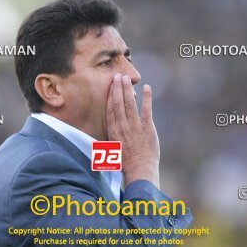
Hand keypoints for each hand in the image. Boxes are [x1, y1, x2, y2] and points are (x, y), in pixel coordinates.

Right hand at [106, 73, 159, 187]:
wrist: (140, 171)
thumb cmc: (126, 163)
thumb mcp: (112, 151)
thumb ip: (108, 139)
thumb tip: (99, 137)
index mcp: (113, 131)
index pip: (110, 109)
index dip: (110, 95)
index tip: (110, 85)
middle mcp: (122, 127)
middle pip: (118, 103)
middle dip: (117, 88)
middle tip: (117, 76)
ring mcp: (135, 127)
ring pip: (129, 104)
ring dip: (127, 90)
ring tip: (126, 78)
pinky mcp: (147, 128)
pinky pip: (146, 110)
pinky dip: (147, 98)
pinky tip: (147, 88)